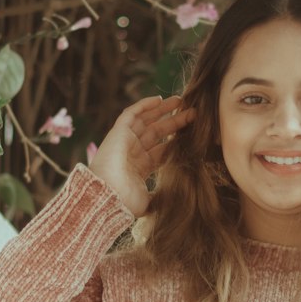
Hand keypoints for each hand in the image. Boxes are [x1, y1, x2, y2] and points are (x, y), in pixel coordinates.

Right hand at [89, 93, 195, 218]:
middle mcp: (132, 152)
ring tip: (180, 100)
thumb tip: (177, 200)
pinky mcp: (118, 132)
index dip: (176, 140)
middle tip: (191, 112)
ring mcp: (125, 141)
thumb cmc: (125, 202)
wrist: (107, 196)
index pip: (161, 150)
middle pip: (157, 133)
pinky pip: (131, 113)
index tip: (193, 133)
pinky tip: (159, 99)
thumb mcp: (149, 201)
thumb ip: (161, 196)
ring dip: (162, 109)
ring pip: (145, 120)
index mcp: (140, 168)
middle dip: (173, 122)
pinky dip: (144, 105)